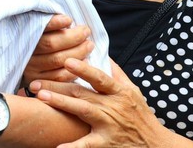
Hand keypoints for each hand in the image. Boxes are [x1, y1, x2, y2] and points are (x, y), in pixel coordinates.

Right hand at [22, 14, 93, 85]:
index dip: (54, 23)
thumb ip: (51, 26)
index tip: (69, 19)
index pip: (40, 28)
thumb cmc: (42, 42)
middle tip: (86, 31)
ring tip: (89, 45)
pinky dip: (75, 68)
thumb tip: (68, 20)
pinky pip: (60, 76)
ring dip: (78, 52)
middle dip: (73, 37)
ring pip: (58, 60)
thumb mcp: (42, 31)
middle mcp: (27, 52)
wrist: (30, 64)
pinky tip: (85, 61)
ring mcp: (31, 68)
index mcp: (26, 36)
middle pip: (51, 44)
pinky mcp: (39, 81)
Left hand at [30, 58, 178, 147]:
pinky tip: (58, 146)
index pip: (99, 78)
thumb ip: (117, 73)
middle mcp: (113, 107)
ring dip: (60, 104)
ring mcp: (109, 125)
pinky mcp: (106, 144)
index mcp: (119, 92)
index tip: (67, 61)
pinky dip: (73, 147)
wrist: (156, 145)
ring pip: (82, 111)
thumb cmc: (142, 116)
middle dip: (57, 86)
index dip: (83, 69)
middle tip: (35, 82)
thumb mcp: (133, 91)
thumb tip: (103, 54)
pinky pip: (87, 145)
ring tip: (41, 97)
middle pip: (82, 93)